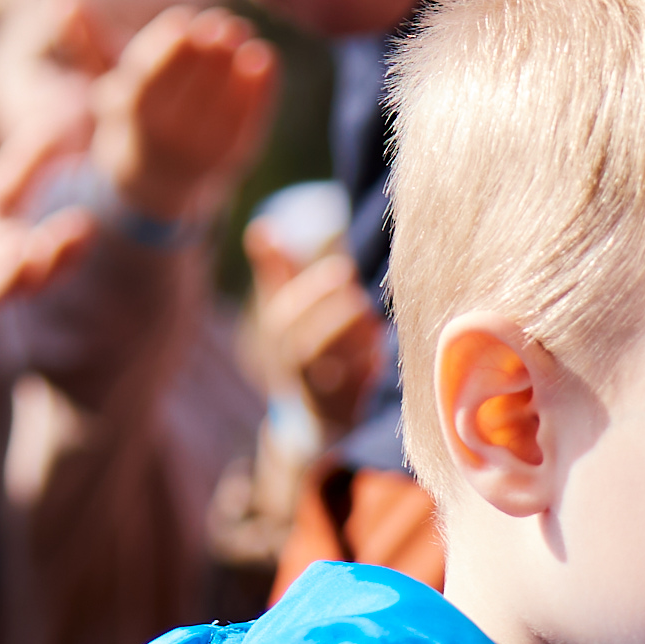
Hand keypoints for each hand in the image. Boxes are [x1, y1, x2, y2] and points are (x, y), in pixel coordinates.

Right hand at [97, 4, 277, 227]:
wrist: (156, 179)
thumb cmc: (132, 113)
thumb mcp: (105, 79)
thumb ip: (88, 42)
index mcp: (127, 115)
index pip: (147, 79)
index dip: (167, 48)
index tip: (184, 19)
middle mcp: (162, 138)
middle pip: (186, 91)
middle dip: (205, 54)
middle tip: (222, 22)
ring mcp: (199, 152)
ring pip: (220, 106)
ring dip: (235, 67)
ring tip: (243, 33)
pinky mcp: (234, 159)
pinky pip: (249, 122)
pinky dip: (260, 90)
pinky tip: (266, 56)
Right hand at [246, 227, 385, 437]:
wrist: (315, 414)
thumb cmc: (303, 343)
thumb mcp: (285, 307)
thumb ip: (276, 270)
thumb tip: (261, 227)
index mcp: (277, 338)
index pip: (286, 315)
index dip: (314, 292)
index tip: (344, 269)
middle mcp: (293, 370)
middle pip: (309, 347)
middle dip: (338, 319)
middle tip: (362, 298)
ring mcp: (318, 395)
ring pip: (333, 373)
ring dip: (358, 345)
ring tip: (375, 323)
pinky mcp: (343, 416)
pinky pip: (356, 397)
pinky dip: (370, 373)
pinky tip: (382, 356)